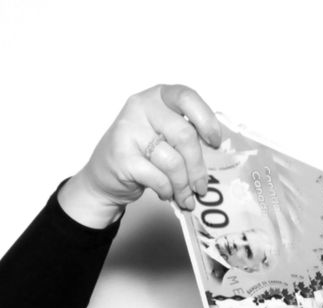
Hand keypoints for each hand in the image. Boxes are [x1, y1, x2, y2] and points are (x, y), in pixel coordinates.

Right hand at [58, 83, 226, 228]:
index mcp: (157, 96)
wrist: (105, 175)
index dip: (206, 120)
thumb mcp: (163, 134)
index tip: (215, 142)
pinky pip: (158, 177)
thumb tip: (217, 157)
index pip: (186, 97)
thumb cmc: (141, 153)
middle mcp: (141, 107)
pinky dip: (167, 190)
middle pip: (184, 135)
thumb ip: (185, 135)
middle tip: (201, 187)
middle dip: (198, 167)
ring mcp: (129, 130)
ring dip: (183, 185)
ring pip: (172, 161)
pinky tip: (166, 193)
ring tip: (185, 197)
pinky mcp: (122, 157)